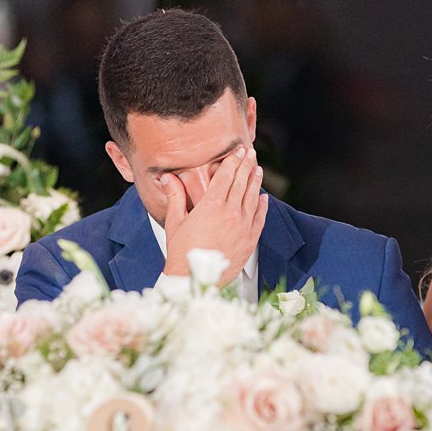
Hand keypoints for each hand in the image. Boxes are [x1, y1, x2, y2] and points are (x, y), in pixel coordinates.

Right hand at [161, 147, 267, 285]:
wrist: (194, 279)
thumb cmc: (182, 253)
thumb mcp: (175, 222)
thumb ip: (175, 197)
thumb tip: (167, 178)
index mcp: (211, 206)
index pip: (226, 176)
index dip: (233, 161)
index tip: (238, 151)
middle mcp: (230, 214)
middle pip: (241, 183)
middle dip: (246, 165)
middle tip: (250, 153)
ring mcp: (242, 228)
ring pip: (252, 198)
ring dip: (256, 181)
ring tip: (257, 169)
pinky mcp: (249, 241)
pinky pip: (260, 219)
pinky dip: (262, 206)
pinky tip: (263, 198)